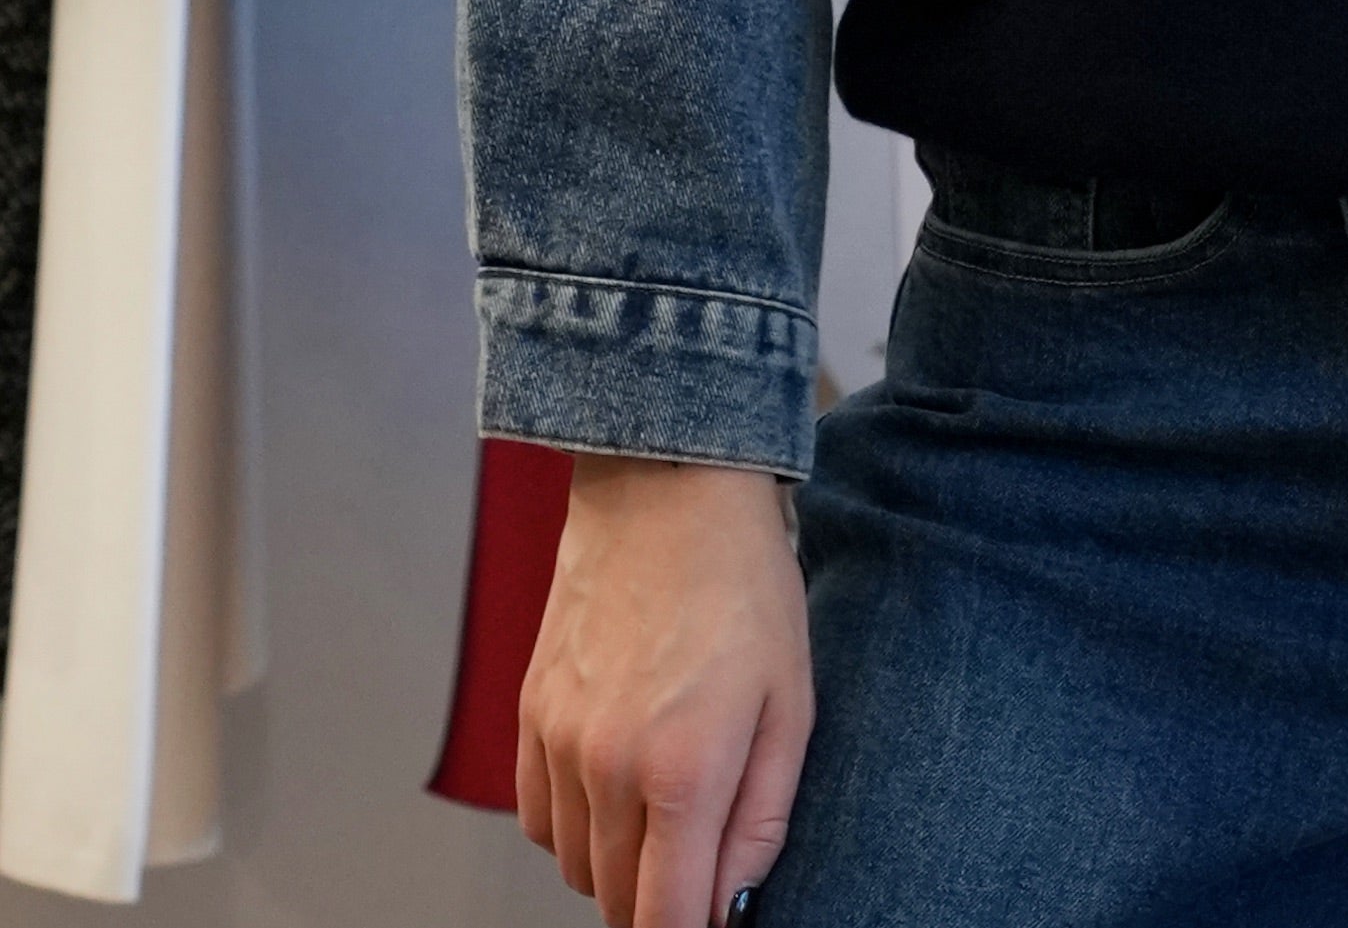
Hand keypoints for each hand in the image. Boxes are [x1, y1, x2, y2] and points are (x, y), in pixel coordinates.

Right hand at [517, 455, 813, 927]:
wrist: (669, 490)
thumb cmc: (745, 588)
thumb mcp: (791, 704)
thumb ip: (763, 821)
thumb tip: (733, 905)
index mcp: (682, 772)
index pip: (663, 921)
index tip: (708, 920)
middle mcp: (606, 768)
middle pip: (616, 902)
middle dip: (660, 903)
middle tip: (700, 863)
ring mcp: (558, 742)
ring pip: (574, 866)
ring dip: (616, 864)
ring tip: (664, 811)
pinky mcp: (529, 715)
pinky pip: (538, 818)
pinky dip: (572, 826)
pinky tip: (615, 786)